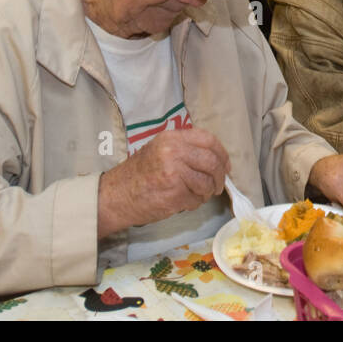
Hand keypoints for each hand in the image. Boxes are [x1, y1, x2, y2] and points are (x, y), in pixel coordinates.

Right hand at [97, 127, 228, 236]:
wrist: (116, 196)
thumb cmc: (139, 174)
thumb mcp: (159, 150)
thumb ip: (185, 149)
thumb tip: (216, 158)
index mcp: (171, 138)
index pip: (208, 139)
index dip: (222, 154)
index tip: (226, 165)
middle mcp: (173, 152)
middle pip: (212, 162)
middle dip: (220, 177)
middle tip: (218, 186)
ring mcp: (174, 173)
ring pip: (207, 183)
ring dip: (206, 192)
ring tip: (195, 195)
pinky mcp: (174, 194)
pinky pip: (196, 199)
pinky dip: (194, 203)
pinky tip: (182, 202)